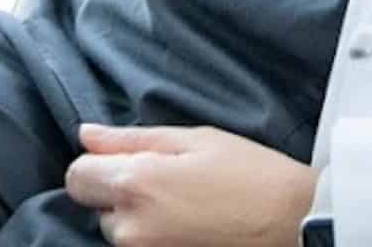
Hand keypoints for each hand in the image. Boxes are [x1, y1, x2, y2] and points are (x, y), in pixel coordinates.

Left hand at [64, 123, 319, 246]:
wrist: (294, 224)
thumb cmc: (248, 172)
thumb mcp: (192, 139)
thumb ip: (130, 139)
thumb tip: (86, 135)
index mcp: (135, 185)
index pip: (76, 177)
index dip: (97, 164)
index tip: (126, 160)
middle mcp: (132, 230)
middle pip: (98, 208)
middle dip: (122, 193)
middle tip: (169, 181)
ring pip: (120, 234)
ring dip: (139, 219)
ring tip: (184, 205)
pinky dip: (156, 238)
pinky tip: (189, 226)